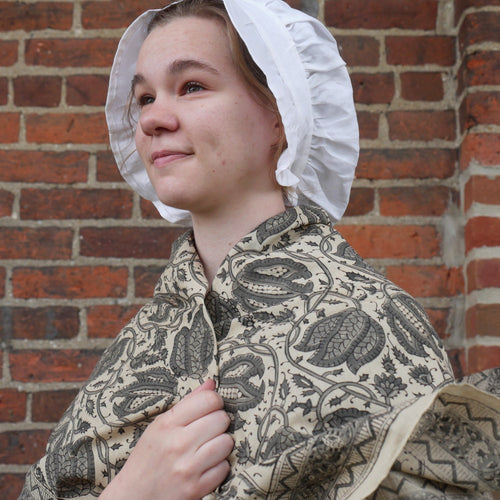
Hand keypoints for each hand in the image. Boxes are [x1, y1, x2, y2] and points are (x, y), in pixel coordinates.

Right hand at [100, 379, 232, 499]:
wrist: (133, 497)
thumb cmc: (148, 457)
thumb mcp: (160, 425)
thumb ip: (188, 403)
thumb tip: (211, 382)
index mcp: (168, 423)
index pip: (209, 399)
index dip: (215, 402)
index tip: (210, 409)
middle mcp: (178, 443)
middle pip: (221, 419)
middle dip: (219, 423)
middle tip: (208, 430)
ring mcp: (187, 467)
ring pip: (226, 442)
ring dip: (221, 445)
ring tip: (208, 448)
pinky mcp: (195, 488)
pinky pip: (224, 468)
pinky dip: (219, 467)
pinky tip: (206, 466)